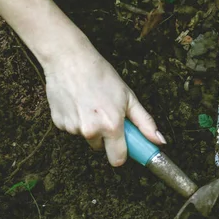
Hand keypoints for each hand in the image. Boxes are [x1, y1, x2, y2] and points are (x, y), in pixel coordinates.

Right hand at [43, 31, 164, 165]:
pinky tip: (77, 103)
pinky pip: (72, 129)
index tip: (124, 144)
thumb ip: (145, 122)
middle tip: (106, 114)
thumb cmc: (101, 74)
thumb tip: (159, 141)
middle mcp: (91, 131)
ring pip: (86, 136)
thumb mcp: (129, 97)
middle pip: (101, 148)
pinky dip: (76, 120)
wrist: (70, 59)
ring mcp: (73, 128)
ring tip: (90, 103)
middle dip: (105, 136)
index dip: (122, 152)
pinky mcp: (58, 123)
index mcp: (111, 126)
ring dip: (90, 126)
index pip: (118, 159)